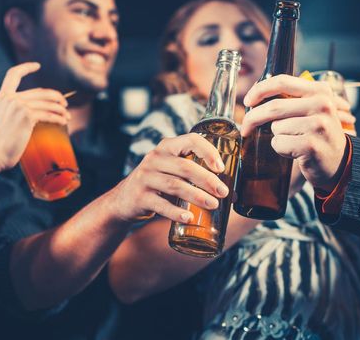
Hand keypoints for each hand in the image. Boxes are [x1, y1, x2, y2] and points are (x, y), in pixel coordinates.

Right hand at [0, 62, 70, 169]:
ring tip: (67, 116)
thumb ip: (16, 109)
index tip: (37, 66)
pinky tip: (63, 121)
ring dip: (61, 109)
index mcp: (3, 96)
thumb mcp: (5, 118)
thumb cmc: (1, 142)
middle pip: (41, 92)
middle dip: (56, 97)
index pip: (13, 74)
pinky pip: (49, 114)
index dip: (26, 68)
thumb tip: (37, 110)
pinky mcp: (27, 116)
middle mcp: (11, 98)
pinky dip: (59, 118)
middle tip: (65, 104)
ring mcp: (19, 106)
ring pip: (48, 103)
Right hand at [109, 133, 228, 222]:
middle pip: (185, 167)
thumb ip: (197, 176)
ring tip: (213, 205)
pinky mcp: (140, 197)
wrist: (124, 200)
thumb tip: (235, 193)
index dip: (208, 152)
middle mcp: (154, 159)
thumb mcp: (173, 172)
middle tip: (224, 192)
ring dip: (196, 196)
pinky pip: (161, 205)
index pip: (190, 140)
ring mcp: (145, 178)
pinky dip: (176, 212)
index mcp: (167, 147)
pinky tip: (189, 217)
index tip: (221, 167)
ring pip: (175, 185)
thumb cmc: (159, 184)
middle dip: (207, 180)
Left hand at [241, 75, 352, 191]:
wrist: (341, 162)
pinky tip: (295, 152)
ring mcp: (318, 125)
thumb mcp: (311, 110)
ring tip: (294, 141)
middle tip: (245, 128)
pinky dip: (281, 149)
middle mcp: (322, 104)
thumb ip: (290, 99)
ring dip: (277, 137)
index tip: (247, 101)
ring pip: (275, 127)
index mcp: (320, 91)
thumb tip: (254, 93)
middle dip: (253, 119)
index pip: (282, 81)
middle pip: (273, 107)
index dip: (259, 90)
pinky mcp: (311, 145)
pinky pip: (279, 143)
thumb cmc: (318, 135)